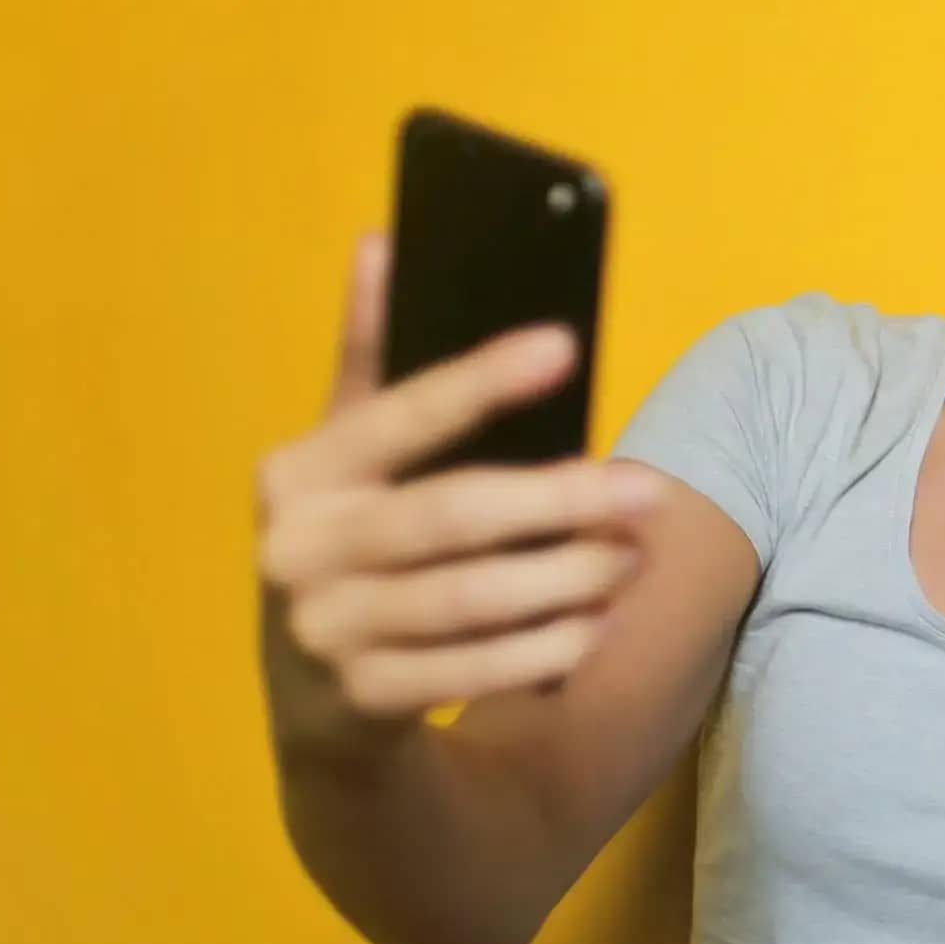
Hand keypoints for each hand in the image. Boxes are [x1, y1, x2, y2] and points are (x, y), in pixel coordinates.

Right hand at [256, 231, 666, 746]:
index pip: (397, 412)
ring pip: (466, 601)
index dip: (478, 379)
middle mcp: (296, 549)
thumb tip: (384, 240)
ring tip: (630, 560)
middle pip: (448, 517)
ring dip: (563, 580)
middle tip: (648, 492)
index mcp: (298, 471)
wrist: (312, 702)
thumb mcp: (347, 455)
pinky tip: (594, 627)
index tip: (563, 345)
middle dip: (558, 502)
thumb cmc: (353, 543)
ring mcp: (322, 632)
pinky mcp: (358, 703)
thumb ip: (371, 358)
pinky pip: (467, 673)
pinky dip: (539, 650)